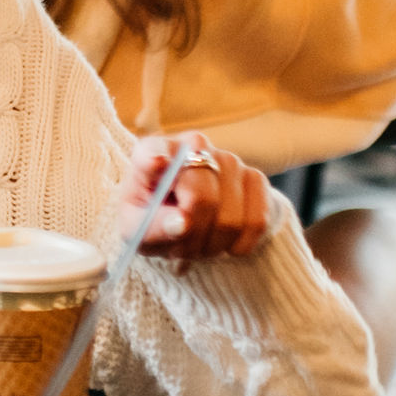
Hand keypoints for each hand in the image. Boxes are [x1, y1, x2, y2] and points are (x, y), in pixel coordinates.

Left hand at [118, 137, 269, 265]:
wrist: (186, 220)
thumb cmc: (154, 220)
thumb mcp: (139, 230)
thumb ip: (153, 228)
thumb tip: (181, 224)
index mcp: (153, 152)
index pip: (155, 152)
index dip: (155, 159)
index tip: (155, 163)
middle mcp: (194, 147)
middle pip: (201, 200)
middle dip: (192, 238)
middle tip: (181, 248)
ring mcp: (229, 159)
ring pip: (231, 219)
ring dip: (213, 246)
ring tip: (199, 242)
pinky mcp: (256, 178)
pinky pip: (256, 222)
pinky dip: (238, 245)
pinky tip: (223, 241)